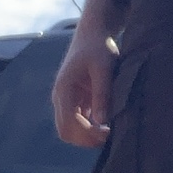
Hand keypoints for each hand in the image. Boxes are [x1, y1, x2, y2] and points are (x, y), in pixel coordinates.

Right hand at [52, 30, 117, 146]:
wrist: (93, 33)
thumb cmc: (98, 47)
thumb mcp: (104, 68)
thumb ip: (102, 93)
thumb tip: (101, 121)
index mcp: (64, 90)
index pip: (69, 124)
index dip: (87, 134)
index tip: (108, 132)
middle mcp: (61, 97)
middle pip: (66, 131)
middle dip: (86, 139)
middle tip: (110, 136)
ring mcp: (67, 100)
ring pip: (72, 129)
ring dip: (88, 135)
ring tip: (111, 131)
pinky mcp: (76, 100)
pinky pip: (80, 121)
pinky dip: (91, 127)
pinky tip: (108, 124)